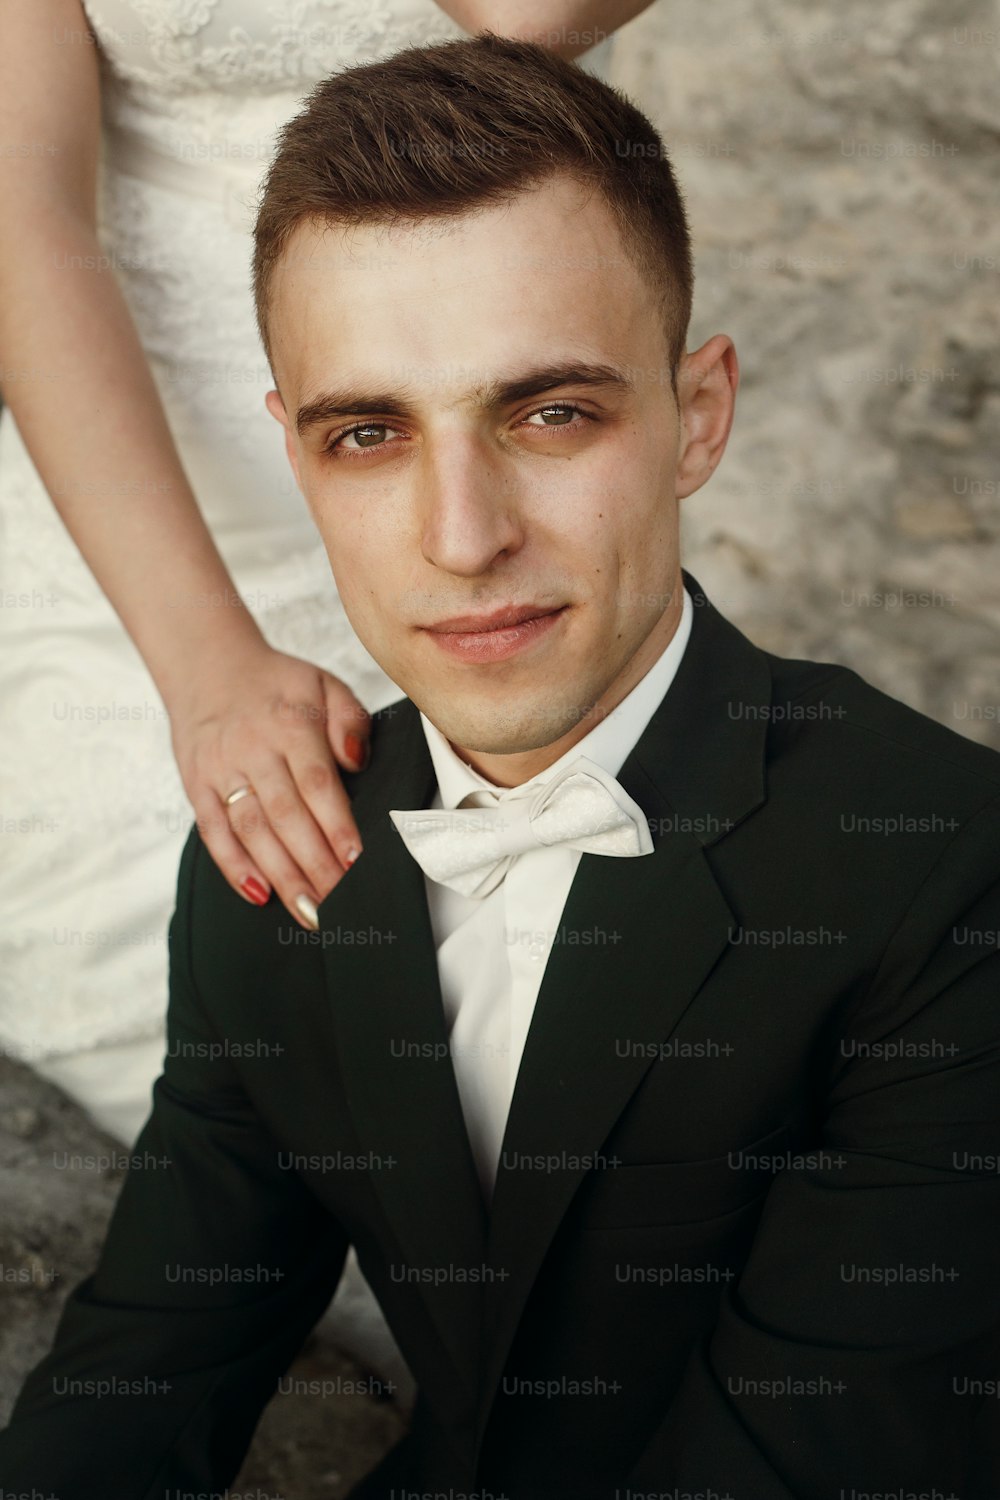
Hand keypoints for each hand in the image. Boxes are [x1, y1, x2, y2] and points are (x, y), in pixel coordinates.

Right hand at [167, 641, 370, 928]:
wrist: (208, 666)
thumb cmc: (278, 685)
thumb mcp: (324, 684)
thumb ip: (349, 719)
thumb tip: (357, 759)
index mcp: (291, 724)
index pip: (317, 783)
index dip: (336, 825)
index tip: (356, 861)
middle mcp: (253, 749)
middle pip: (286, 815)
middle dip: (314, 864)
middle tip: (340, 903)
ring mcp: (221, 769)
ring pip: (251, 830)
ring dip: (281, 875)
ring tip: (309, 911)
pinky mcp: (196, 786)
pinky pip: (213, 832)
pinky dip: (234, 866)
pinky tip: (259, 894)